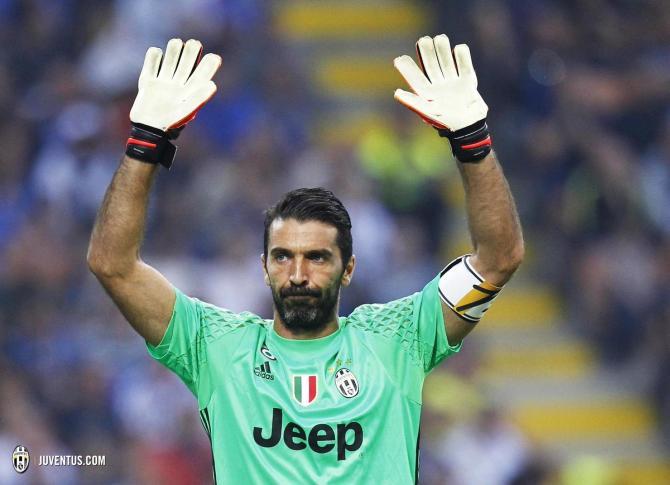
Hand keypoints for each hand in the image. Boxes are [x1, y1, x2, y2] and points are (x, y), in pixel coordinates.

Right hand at [130, 38, 220, 132]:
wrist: (147, 130)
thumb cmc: (170, 124)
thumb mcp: (185, 112)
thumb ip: (198, 98)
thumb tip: (213, 84)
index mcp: (191, 91)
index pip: (204, 72)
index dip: (210, 63)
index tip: (214, 57)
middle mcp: (179, 83)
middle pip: (188, 59)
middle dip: (192, 50)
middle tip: (194, 44)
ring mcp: (164, 81)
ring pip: (172, 56)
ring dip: (174, 48)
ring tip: (176, 45)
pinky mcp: (149, 81)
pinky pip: (152, 60)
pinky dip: (154, 55)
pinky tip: (156, 56)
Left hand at [393, 35, 491, 162]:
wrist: (471, 126)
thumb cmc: (447, 122)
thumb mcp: (428, 113)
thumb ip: (413, 102)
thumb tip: (396, 92)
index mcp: (427, 94)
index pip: (415, 78)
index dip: (407, 68)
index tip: (399, 59)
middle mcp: (438, 86)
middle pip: (430, 65)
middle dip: (427, 52)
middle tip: (424, 40)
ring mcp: (452, 82)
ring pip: (445, 61)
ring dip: (442, 49)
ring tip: (440, 39)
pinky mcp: (467, 80)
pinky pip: (464, 64)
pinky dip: (462, 55)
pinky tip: (458, 49)